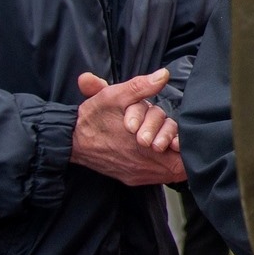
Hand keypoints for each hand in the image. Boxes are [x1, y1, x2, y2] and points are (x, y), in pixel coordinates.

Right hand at [73, 69, 184, 184]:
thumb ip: (141, 86)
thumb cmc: (93, 117)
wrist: (71, 140)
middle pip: (177, 164)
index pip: (177, 150)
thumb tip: (163, 75)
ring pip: (169, 172)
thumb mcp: (114, 95)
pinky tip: (161, 155)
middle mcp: (141, 163)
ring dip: (173, 159)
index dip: (182, 141)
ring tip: (170, 145)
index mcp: (140, 142)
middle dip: (179, 149)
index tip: (178, 136)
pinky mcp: (132, 179)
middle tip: (175, 140)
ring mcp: (138, 174)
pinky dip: (164, 167)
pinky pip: (158, 178)